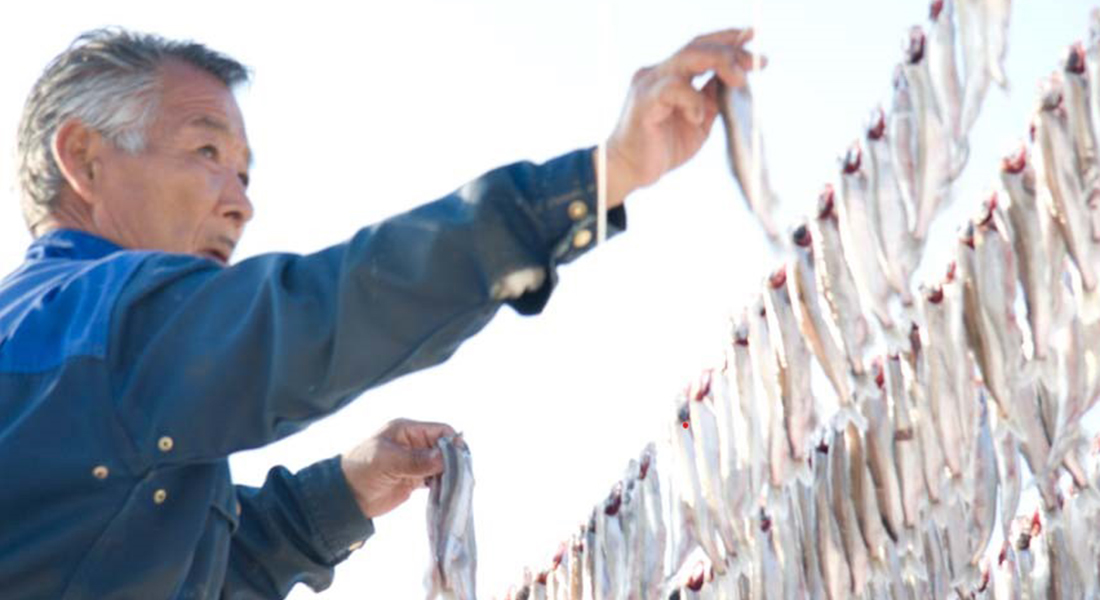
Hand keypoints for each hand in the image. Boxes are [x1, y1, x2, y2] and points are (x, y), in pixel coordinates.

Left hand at [340, 418, 455, 518]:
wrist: (345, 497)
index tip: (461, 461)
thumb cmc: (360, 470)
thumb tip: (445, 457)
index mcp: (407, 430)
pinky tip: (448, 492)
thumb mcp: (387, 461)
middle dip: (454, 461)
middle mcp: (414, 443)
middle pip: (444, 448)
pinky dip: (442, 484)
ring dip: (450, 474)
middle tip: (462, 478)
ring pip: (442, 464)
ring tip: (458, 487)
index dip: (453, 444)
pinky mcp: (414, 479)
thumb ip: (416, 460)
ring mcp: (415, 462)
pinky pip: (435, 479)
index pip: (440, 431)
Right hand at [600, 28, 764, 207]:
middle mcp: (658, 72)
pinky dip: (693, 101)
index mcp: (670, 75)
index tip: (753, 38)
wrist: (630, 171)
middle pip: (697, 46)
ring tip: (739, 80)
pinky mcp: (644, 101)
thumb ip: (712, 99)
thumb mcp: (698, 121)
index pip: (701, 47)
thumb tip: (736, 81)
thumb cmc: (662, 147)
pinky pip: (674, 89)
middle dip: (731, 50)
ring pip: (688, 58)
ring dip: (720, 63)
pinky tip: (698, 118)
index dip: (728, 40)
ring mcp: (649, 84)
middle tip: (757, 63)